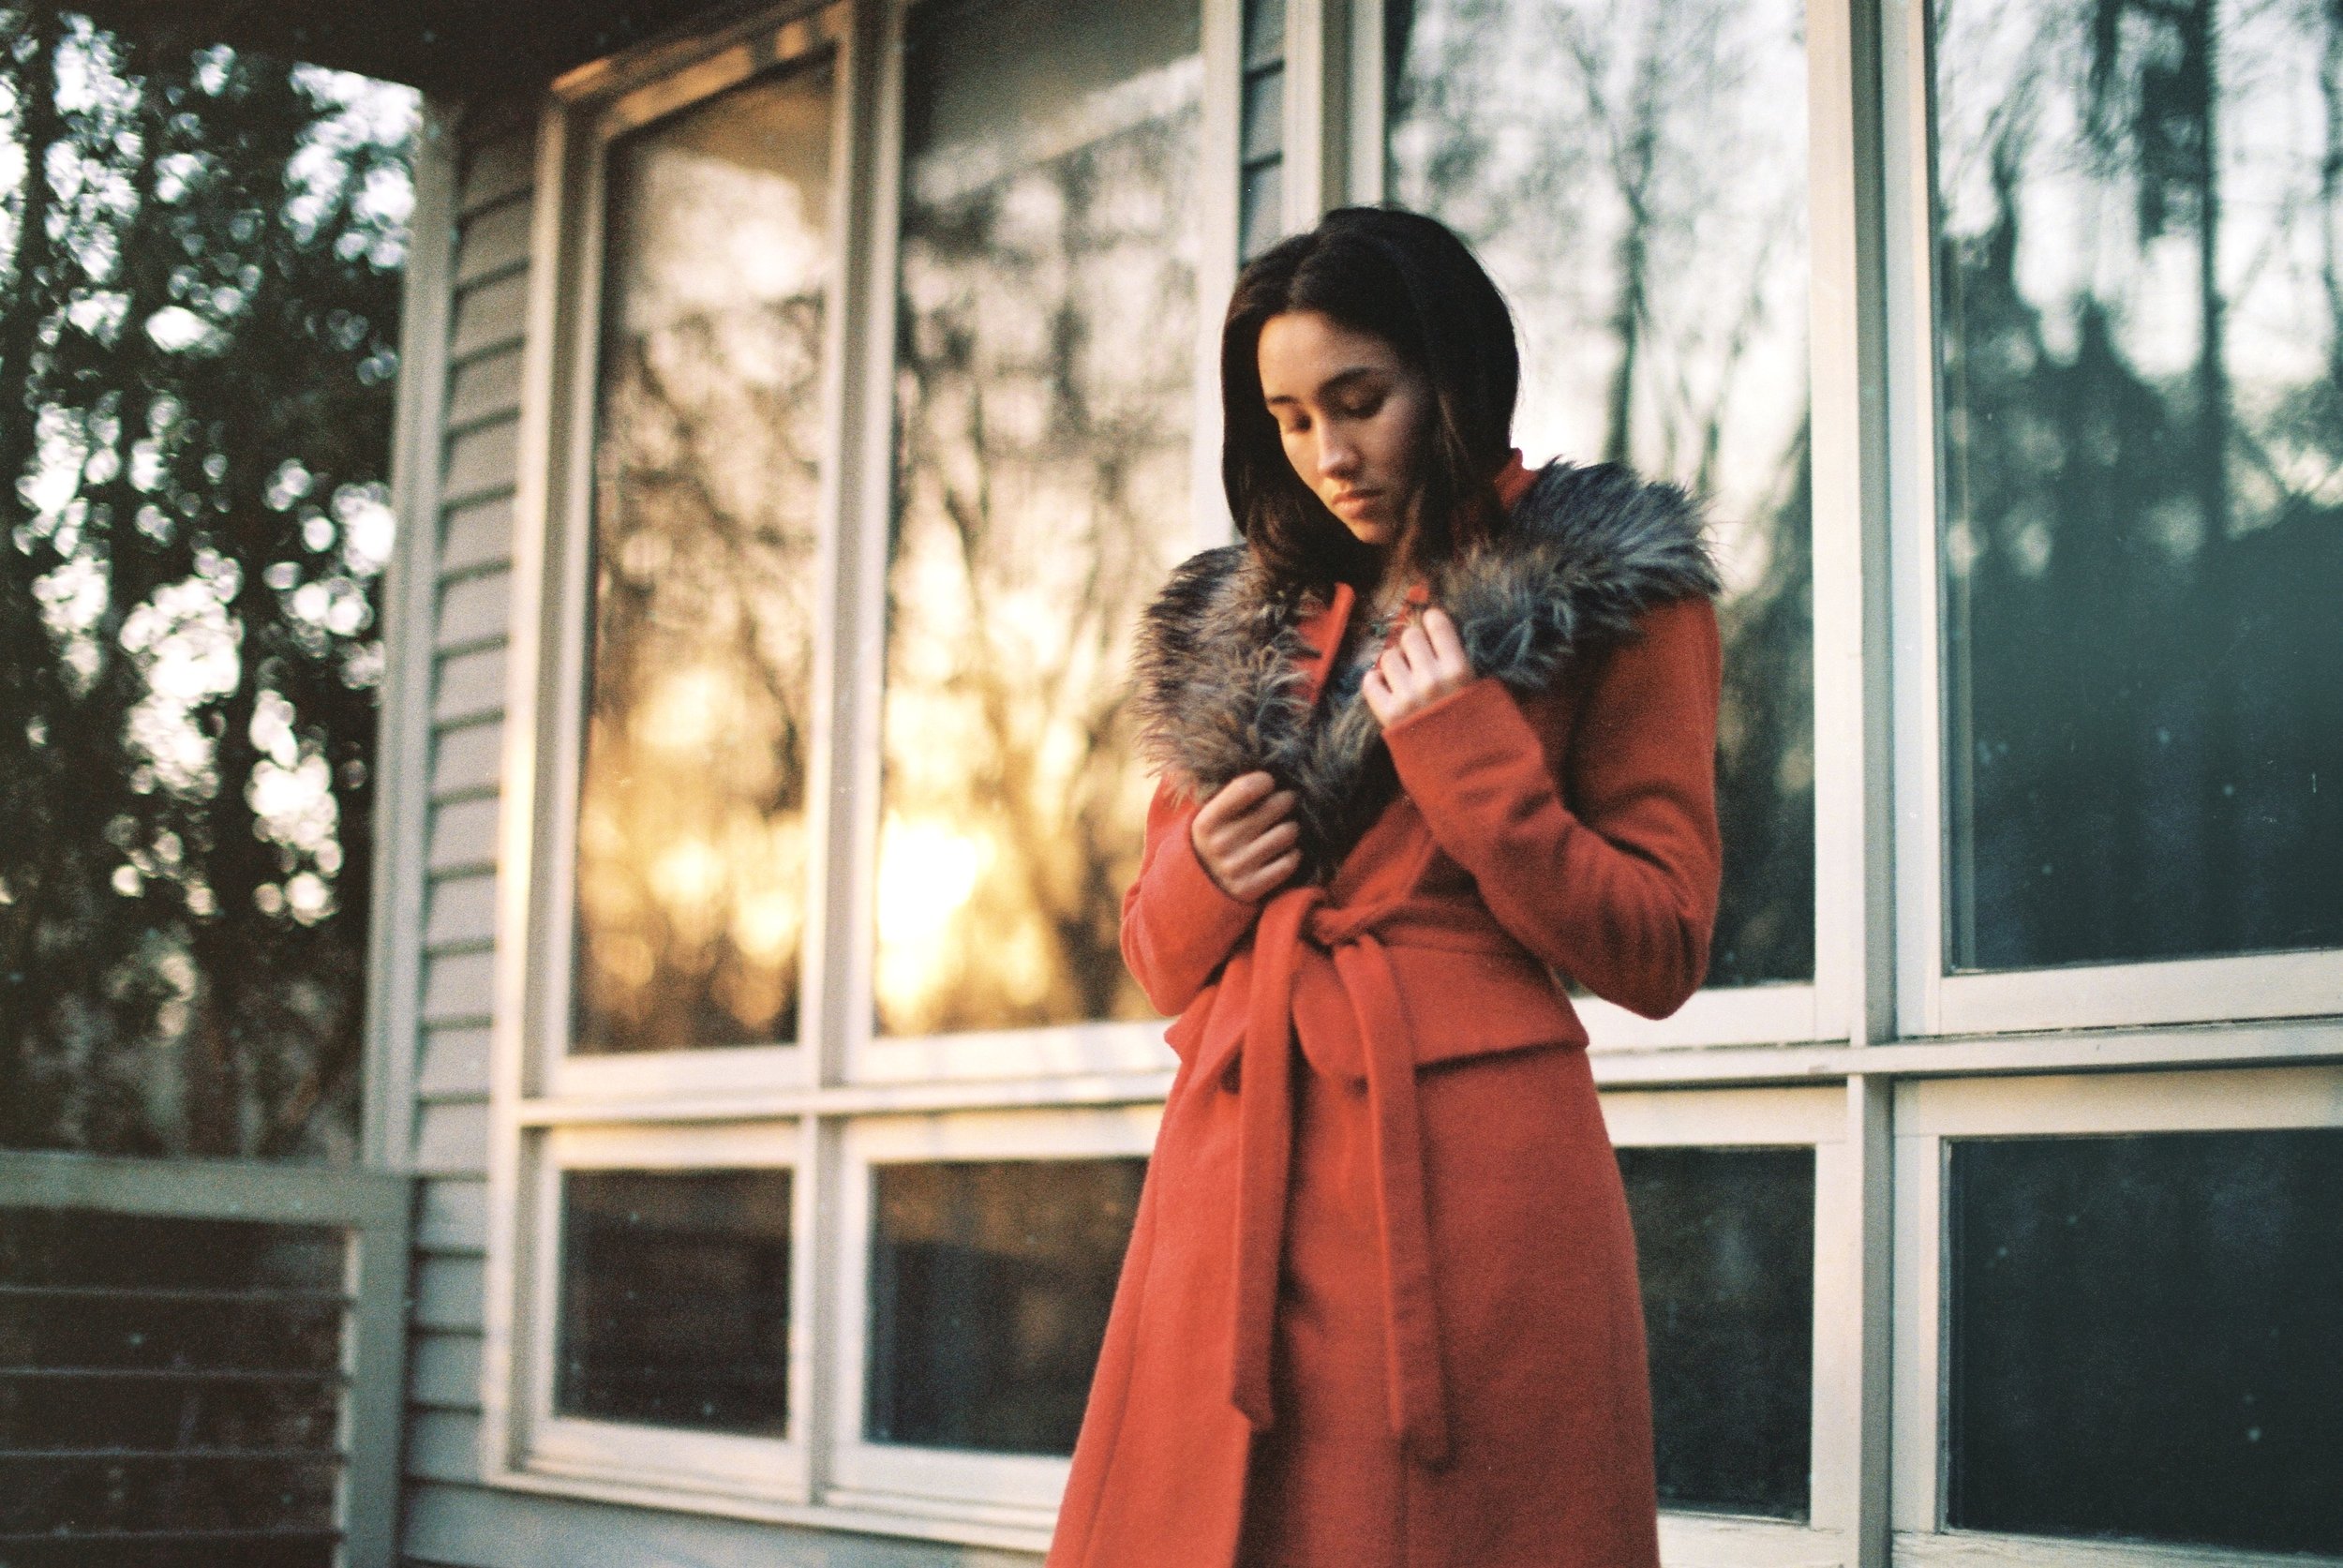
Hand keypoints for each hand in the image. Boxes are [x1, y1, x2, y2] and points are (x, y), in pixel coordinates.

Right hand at [1190, 770, 1300, 901]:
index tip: (1268, 782)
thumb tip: (1273, 770)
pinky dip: (1292, 854)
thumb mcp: (1212, 815)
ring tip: (1284, 827)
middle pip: (1275, 806)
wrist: (1201, 889)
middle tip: (1285, 801)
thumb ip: (1235, 795)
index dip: (1265, 780)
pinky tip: (1284, 851)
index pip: (1246, 788)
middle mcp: (1220, 844)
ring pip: (1288, 833)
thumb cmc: (1217, 839)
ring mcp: (1236, 868)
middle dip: (1286, 800)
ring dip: (1291, 828)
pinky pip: (1290, 861)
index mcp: (1207, 822)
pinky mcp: (1251, 888)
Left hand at [1362, 604, 1474, 728]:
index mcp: (1459, 671)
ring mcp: (1407, 697)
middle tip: (1418, 657)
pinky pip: (1370, 682)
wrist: (1466, 773)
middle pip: (1409, 637)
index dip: (1432, 620)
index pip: (1437, 625)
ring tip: (1405, 678)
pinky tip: (1387, 688)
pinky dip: (1376, 682)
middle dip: (1412, 645)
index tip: (1431, 622)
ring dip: (1395, 665)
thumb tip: (1440, 631)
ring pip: (1388, 657)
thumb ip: (1463, 663)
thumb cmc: (1478, 731)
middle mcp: (1431, 680)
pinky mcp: (1388, 715)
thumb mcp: (1483, 692)